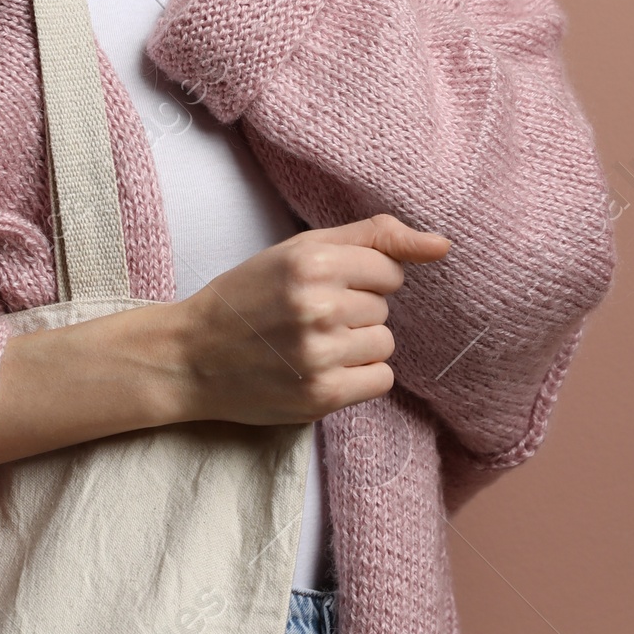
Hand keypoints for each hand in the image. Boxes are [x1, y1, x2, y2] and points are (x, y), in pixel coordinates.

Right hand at [170, 215, 452, 425]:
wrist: (190, 356)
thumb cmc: (246, 298)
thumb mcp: (299, 250)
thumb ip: (372, 237)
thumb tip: (443, 245)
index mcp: (310, 261)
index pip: (389, 270)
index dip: (360, 279)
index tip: (323, 288)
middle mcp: (317, 305)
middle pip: (384, 308)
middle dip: (353, 312)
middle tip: (304, 319)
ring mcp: (319, 354)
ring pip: (384, 344)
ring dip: (356, 346)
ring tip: (310, 346)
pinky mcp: (321, 396)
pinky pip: (380, 379)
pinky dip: (358, 377)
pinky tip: (321, 370)